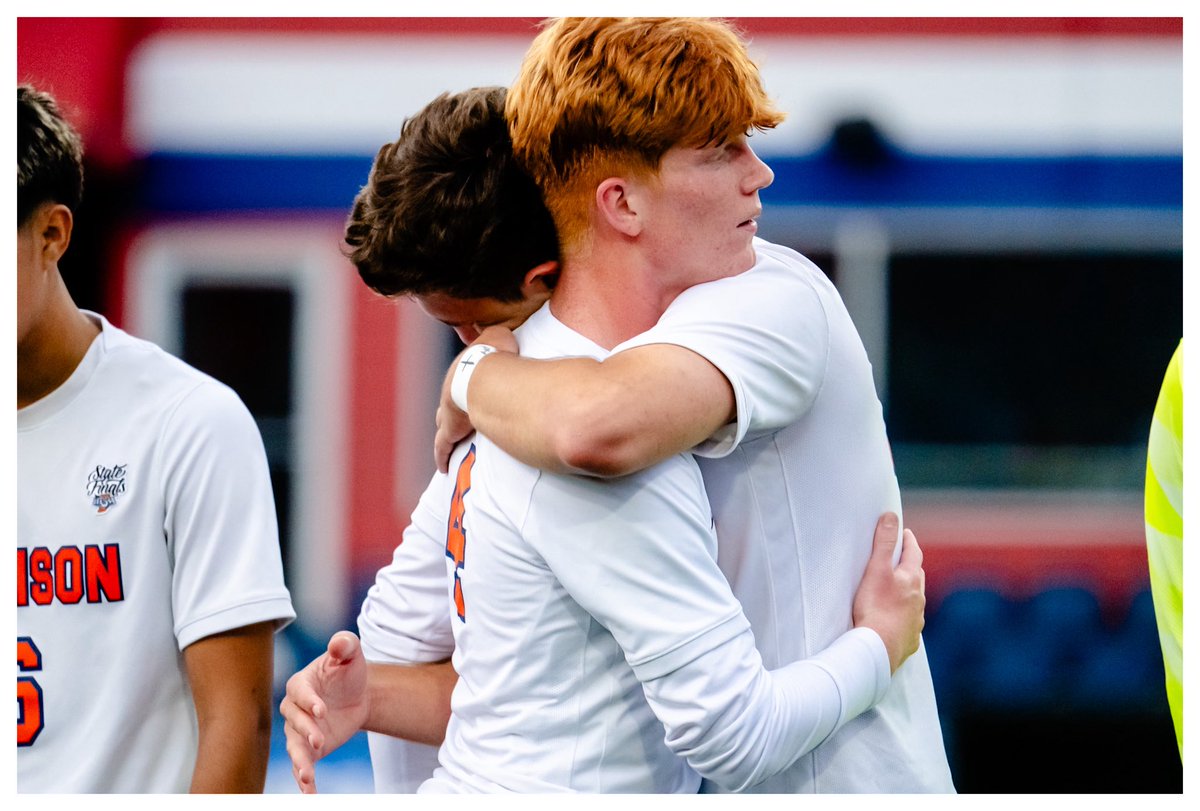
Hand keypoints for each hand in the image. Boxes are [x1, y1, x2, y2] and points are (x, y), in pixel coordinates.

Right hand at [279, 631, 369, 793]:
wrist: (358, 693)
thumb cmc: (348, 670)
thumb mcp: (351, 654)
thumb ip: (345, 645)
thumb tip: (340, 642)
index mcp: (301, 683)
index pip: (299, 692)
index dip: (309, 701)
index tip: (322, 710)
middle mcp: (295, 709)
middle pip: (294, 721)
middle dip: (305, 731)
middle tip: (320, 740)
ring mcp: (300, 731)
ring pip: (294, 747)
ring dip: (299, 761)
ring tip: (306, 777)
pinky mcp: (309, 749)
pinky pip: (303, 765)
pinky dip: (304, 780)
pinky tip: (310, 793)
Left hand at [434, 326, 519, 472]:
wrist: (482, 374)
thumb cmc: (495, 355)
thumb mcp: (500, 335)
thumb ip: (502, 335)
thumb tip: (506, 334)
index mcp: (463, 370)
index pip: (462, 378)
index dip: (466, 385)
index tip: (470, 391)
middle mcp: (451, 390)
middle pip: (448, 401)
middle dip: (452, 409)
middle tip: (459, 417)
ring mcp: (448, 412)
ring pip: (443, 423)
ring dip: (446, 430)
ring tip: (454, 440)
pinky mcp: (449, 432)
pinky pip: (442, 447)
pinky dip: (442, 456)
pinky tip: (443, 467)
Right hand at [851, 512, 925, 673]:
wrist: (878, 648)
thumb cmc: (875, 608)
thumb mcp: (876, 569)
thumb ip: (884, 542)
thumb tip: (891, 517)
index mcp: (911, 580)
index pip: (914, 554)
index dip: (909, 541)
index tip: (905, 533)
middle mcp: (919, 599)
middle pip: (917, 577)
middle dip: (910, 566)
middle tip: (901, 559)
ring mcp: (915, 620)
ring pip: (915, 601)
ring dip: (908, 593)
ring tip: (897, 591)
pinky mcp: (908, 639)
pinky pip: (909, 624)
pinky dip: (904, 617)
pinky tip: (896, 621)